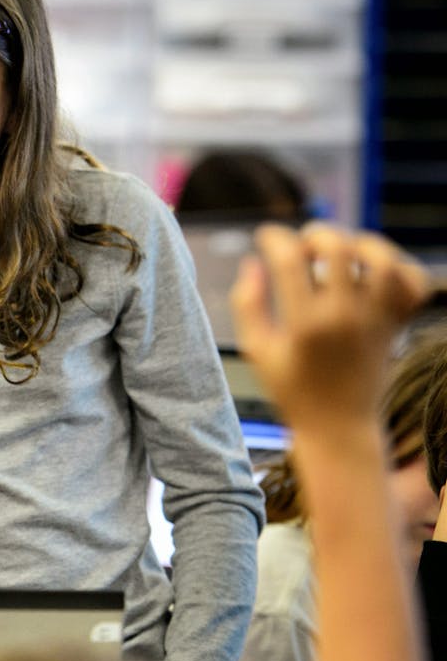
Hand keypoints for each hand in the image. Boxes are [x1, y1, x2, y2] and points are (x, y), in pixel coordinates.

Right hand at [230, 223, 429, 431]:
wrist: (339, 426)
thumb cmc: (291, 390)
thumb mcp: (257, 350)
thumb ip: (247, 304)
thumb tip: (253, 263)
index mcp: (305, 323)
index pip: (289, 259)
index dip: (273, 237)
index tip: (265, 237)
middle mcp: (345, 316)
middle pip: (339, 247)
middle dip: (315, 234)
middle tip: (303, 245)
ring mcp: (377, 319)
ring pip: (383, 259)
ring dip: (360, 244)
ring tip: (342, 253)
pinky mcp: (398, 324)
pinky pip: (414, 283)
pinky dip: (400, 269)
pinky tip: (374, 274)